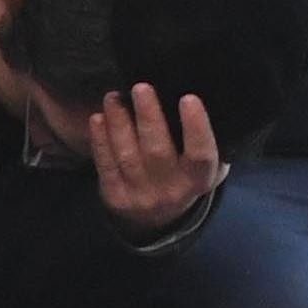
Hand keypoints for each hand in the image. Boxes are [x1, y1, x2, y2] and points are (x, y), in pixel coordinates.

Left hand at [86, 84, 223, 236]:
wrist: (159, 220)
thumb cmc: (186, 177)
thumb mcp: (210, 168)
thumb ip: (209, 141)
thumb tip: (203, 98)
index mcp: (198, 179)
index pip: (201, 154)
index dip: (196, 127)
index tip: (188, 98)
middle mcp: (171, 189)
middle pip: (158, 151)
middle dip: (148, 117)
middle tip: (141, 87)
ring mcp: (140, 194)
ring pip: (127, 155)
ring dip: (119, 123)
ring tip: (113, 97)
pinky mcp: (115, 196)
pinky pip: (106, 165)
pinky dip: (100, 140)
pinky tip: (98, 119)